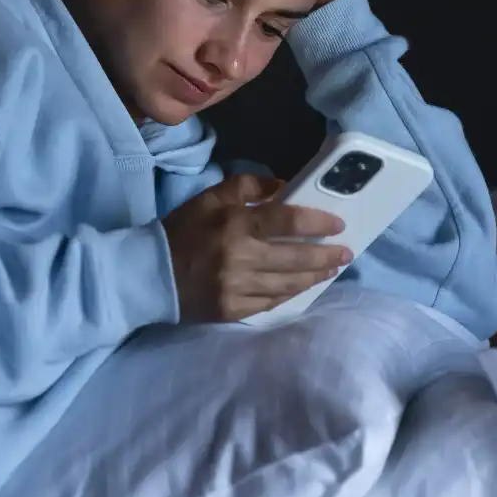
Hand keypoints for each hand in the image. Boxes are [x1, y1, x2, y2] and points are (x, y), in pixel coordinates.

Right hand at [162, 174, 351, 322]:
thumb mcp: (211, 198)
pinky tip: (303, 286)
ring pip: (288, 283)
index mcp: (236, 224)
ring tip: (332, 269)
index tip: (338, 224)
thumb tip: (283, 186)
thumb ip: (247, 186)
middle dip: (326, 255)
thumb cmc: (183, 231)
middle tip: (346, 252)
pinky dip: (291, 293)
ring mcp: (237, 287)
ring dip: (314, 276)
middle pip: (295, 257)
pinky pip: (271, 302)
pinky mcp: (233, 310)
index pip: (288, 220)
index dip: (318, 222)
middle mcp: (240, 257)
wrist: (150, 274)